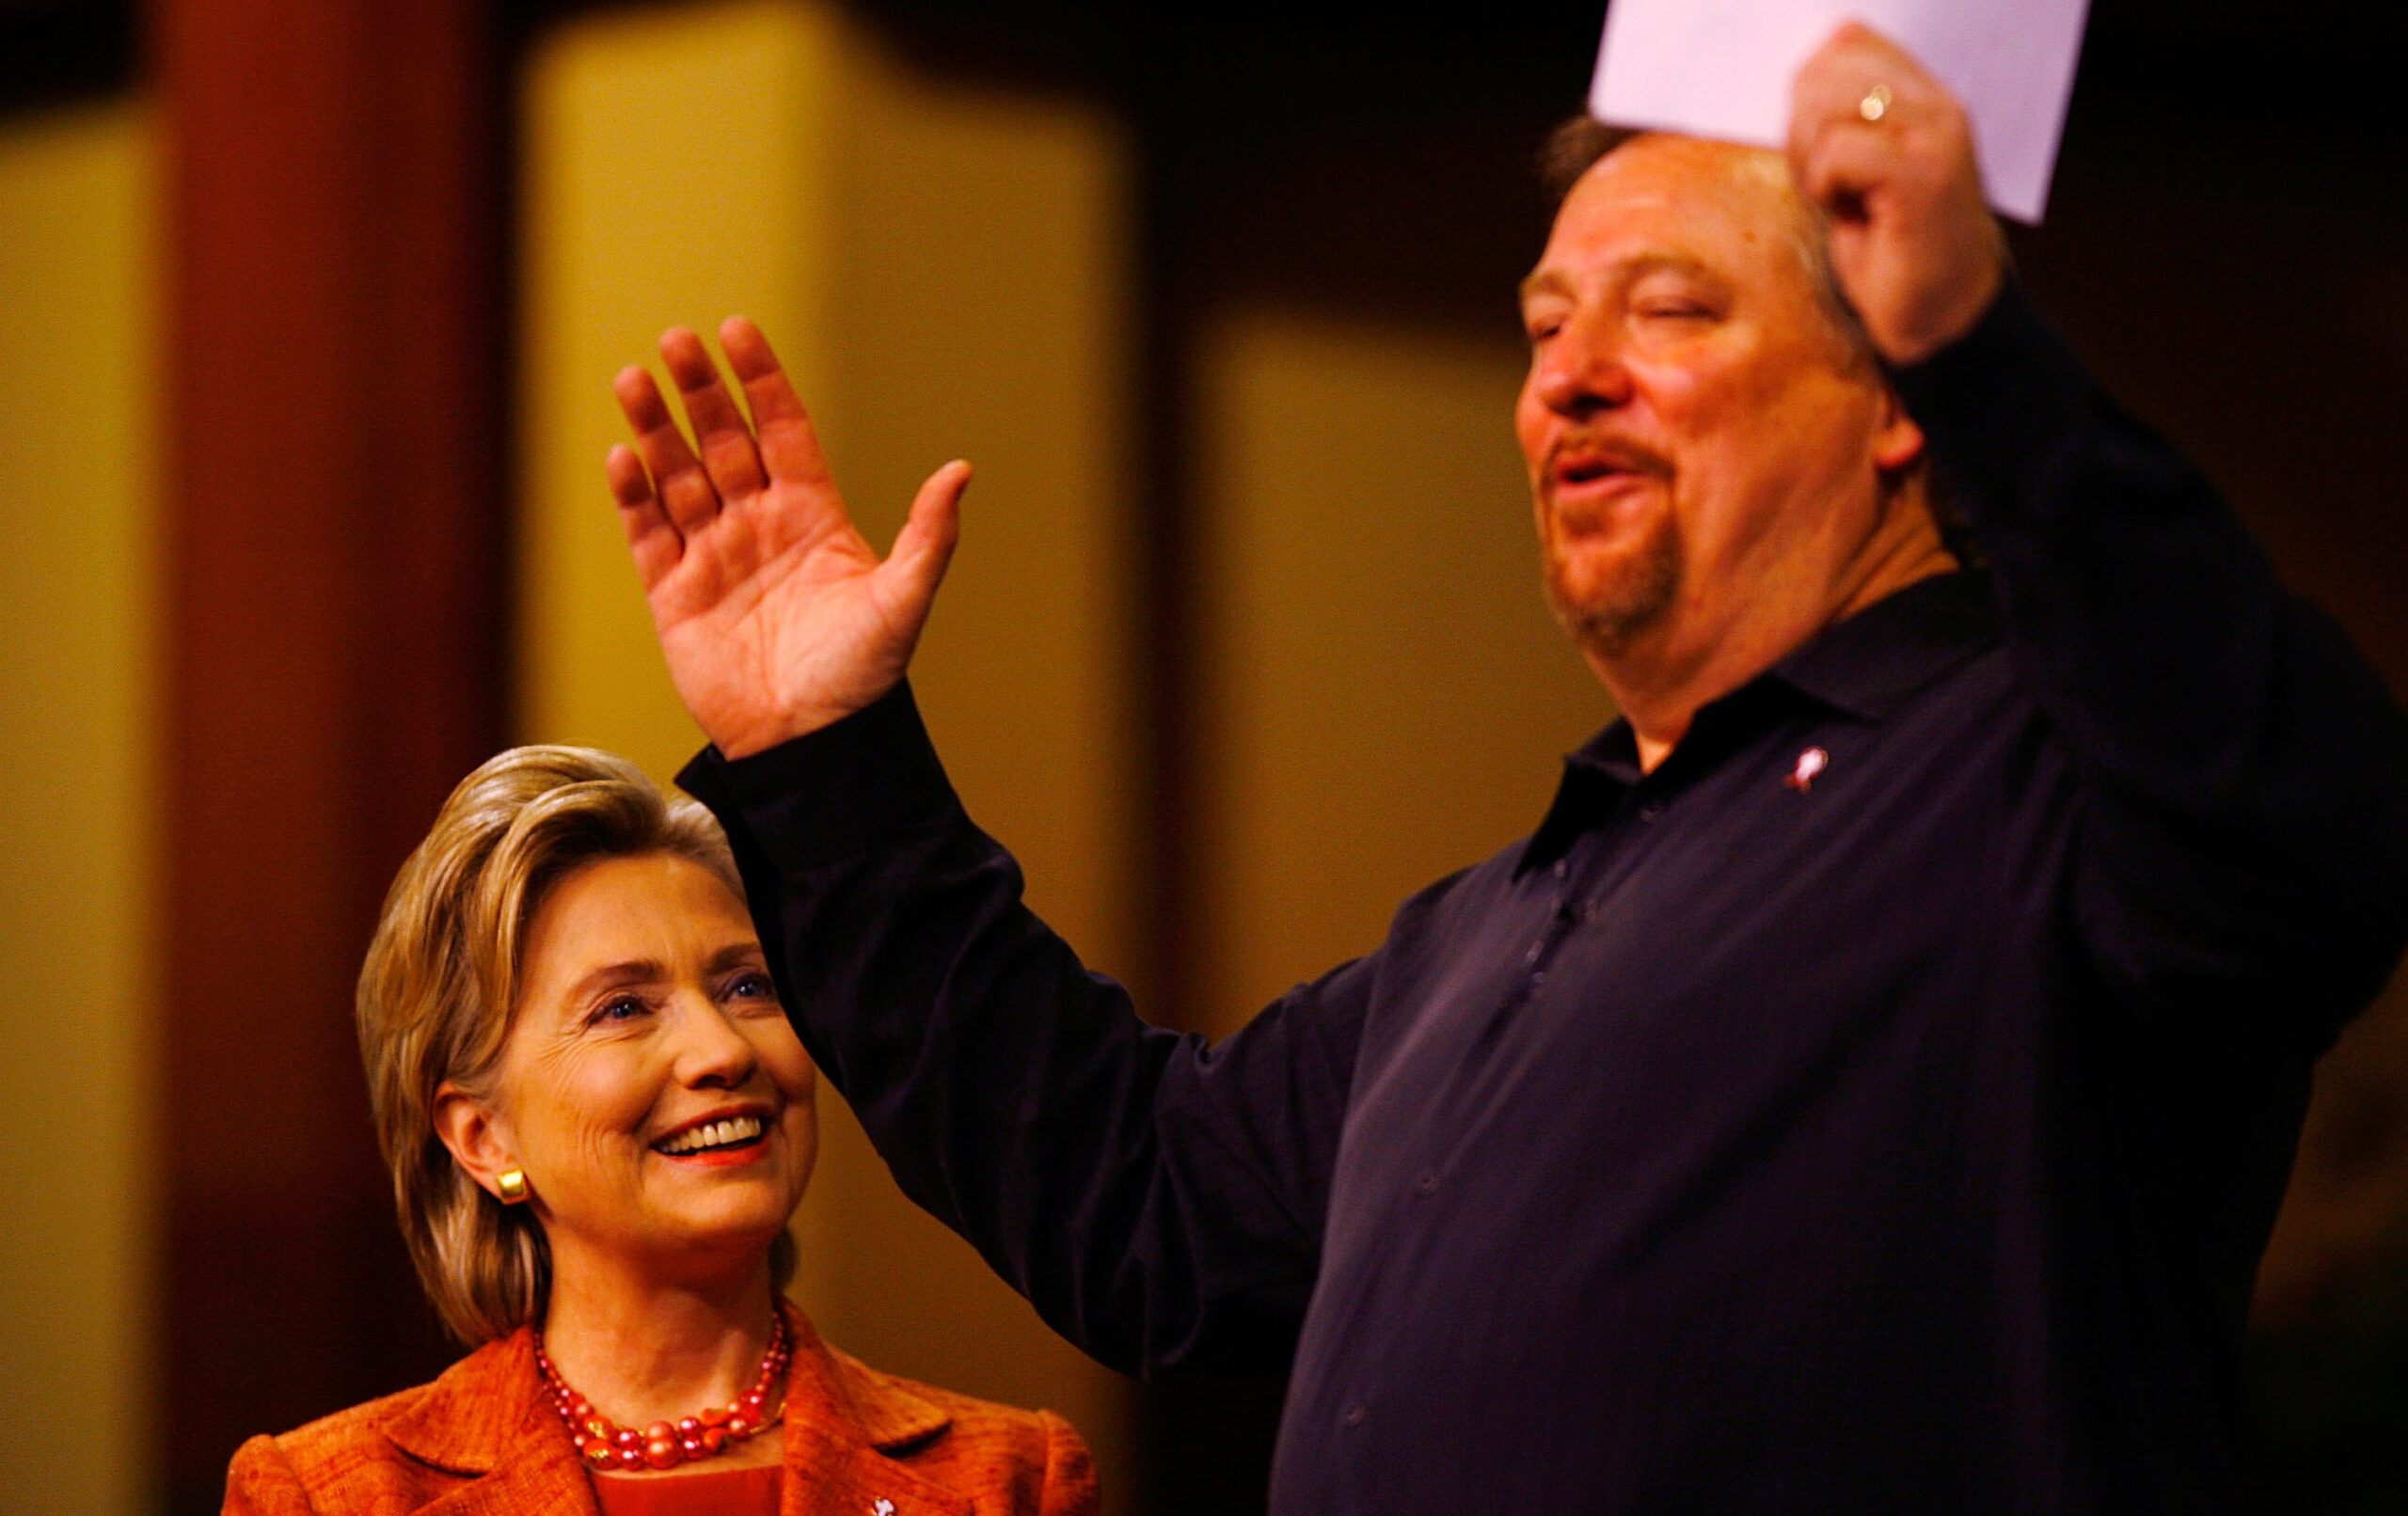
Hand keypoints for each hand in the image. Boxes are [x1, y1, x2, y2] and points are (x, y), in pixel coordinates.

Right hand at [607, 318, 970, 757]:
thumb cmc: (864, 676)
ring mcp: (713, 556)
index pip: (782, 429)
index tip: (737, 331)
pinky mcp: (674, 595)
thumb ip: (929, 534)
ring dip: (655, 429)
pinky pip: (647, 534)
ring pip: (677, 476)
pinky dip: (633, 495)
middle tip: (676, 340)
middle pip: (722, 440)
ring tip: (631, 379)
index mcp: (813, 515)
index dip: (760, 379)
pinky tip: (623, 456)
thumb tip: (962, 469)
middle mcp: (759, 525)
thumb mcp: (904, 599)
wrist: (812, 745)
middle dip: (699, 391)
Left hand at [1788, 23, 2006, 365]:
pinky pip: (1837, 151)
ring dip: (1811, 157)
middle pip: (1829, 68)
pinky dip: (1825, 185)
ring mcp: (1935, 136)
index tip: (1820, 147)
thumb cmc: (1892, 249)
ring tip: (1839, 196)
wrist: (1942, 319)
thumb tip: (1805, 71)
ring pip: (1828, 104)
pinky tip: (1850, 214)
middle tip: (1824, 179)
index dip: (1810, 89)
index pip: (1849, 39)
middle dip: (1802, 126)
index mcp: (1924, 95)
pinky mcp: (1921, 174)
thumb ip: (1840, 115)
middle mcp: (1936, 106)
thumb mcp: (1857, 171)